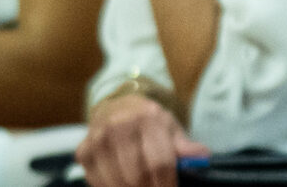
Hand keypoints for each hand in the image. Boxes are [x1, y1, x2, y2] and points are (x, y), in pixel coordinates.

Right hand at [77, 94, 209, 186]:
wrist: (115, 108)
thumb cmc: (148, 122)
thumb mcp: (170, 127)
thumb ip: (184, 145)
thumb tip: (203, 157)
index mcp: (147, 117)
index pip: (159, 162)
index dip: (167, 184)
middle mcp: (119, 126)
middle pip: (137, 176)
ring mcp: (97, 139)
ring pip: (117, 182)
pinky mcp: (83, 152)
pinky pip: (99, 183)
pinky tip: (125, 185)